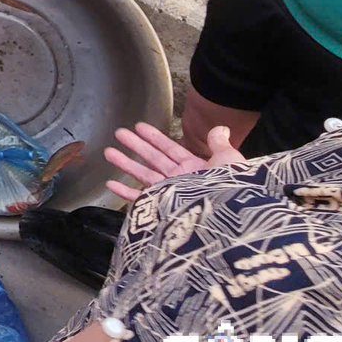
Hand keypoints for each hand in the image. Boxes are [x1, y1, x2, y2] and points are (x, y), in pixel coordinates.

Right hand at [104, 122, 242, 200]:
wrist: (229, 215)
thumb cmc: (232, 187)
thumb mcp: (229, 160)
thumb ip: (220, 144)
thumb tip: (220, 128)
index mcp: (195, 168)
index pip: (170, 148)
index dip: (155, 137)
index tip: (139, 126)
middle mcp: (180, 180)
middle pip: (152, 158)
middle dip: (135, 145)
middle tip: (119, 133)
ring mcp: (170, 194)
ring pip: (143, 174)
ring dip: (125, 163)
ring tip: (109, 152)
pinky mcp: (163, 208)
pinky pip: (140, 199)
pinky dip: (125, 192)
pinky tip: (111, 184)